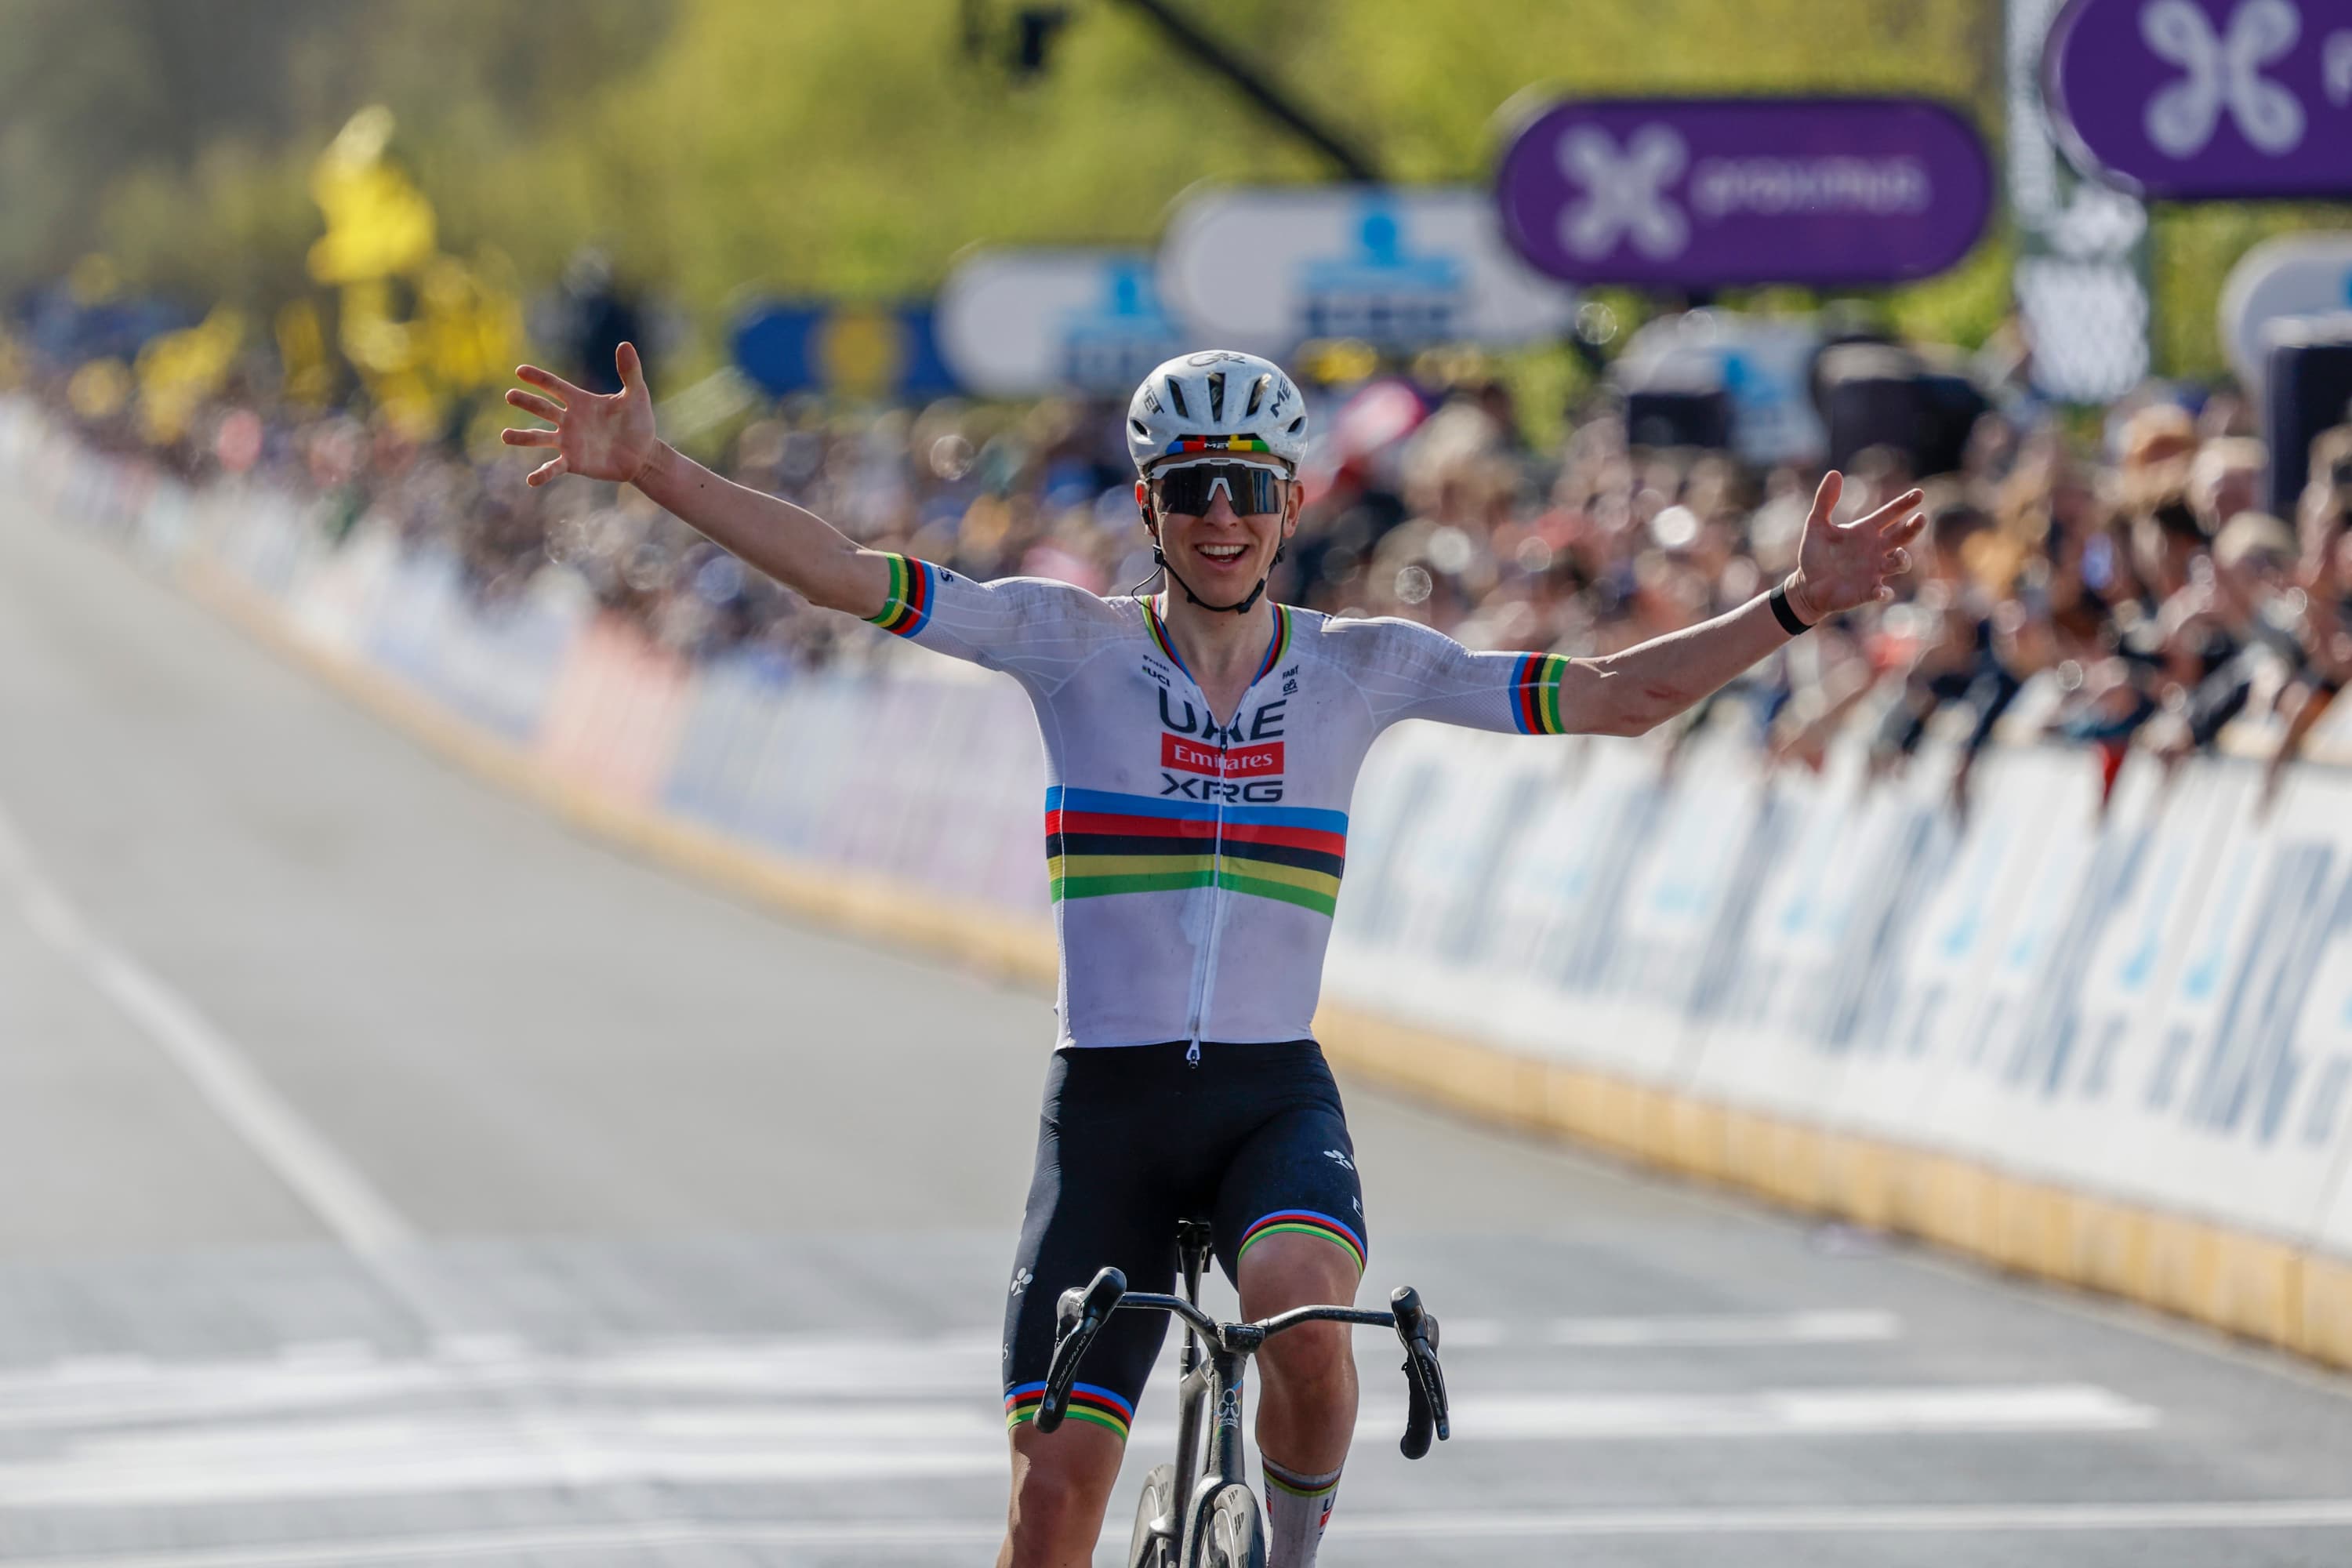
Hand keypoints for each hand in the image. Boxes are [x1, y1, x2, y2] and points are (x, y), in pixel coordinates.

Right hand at [502, 342, 657, 487]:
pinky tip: (531, 479)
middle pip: (542, 408)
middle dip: (526, 401)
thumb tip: (624, 344)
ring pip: (539, 437)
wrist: (643, 454)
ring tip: (505, 435)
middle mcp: (569, 420)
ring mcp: (569, 442)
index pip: (554, 386)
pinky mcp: (574, 462)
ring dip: (522, 437)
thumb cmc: (638, 422)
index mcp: (580, 401)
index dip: (538, 378)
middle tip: (509, 395)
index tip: (520, 370)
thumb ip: (630, 371)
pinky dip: (542, 474)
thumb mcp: (636, 395)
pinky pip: (554, 467)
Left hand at [1784, 472, 1924, 623]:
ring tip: (1899, 554)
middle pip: (1903, 537)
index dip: (1904, 504)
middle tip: (1920, 518)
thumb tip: (1834, 473)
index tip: (1918, 494)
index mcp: (1867, 531)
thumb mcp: (1816, 526)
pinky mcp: (1868, 591)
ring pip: (1900, 563)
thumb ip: (1825, 501)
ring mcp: (1875, 571)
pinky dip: (1884, 592)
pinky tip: (1880, 591)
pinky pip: (1882, 592)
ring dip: (1902, 559)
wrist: (1807, 586)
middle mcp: (1876, 549)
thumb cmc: (1815, 555)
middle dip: (1913, 528)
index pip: (1890, 514)